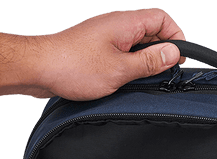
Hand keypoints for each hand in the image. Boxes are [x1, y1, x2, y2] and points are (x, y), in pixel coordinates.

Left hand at [25, 9, 184, 100]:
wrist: (38, 68)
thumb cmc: (73, 66)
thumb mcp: (120, 69)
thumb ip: (149, 61)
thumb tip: (174, 53)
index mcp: (125, 23)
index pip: (162, 18)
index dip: (176, 36)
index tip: (178, 59)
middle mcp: (116, 25)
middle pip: (151, 30)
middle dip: (162, 50)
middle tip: (163, 73)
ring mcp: (106, 36)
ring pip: (137, 43)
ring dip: (145, 60)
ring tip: (144, 79)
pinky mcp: (97, 49)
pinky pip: (122, 52)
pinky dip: (130, 64)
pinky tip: (127, 81)